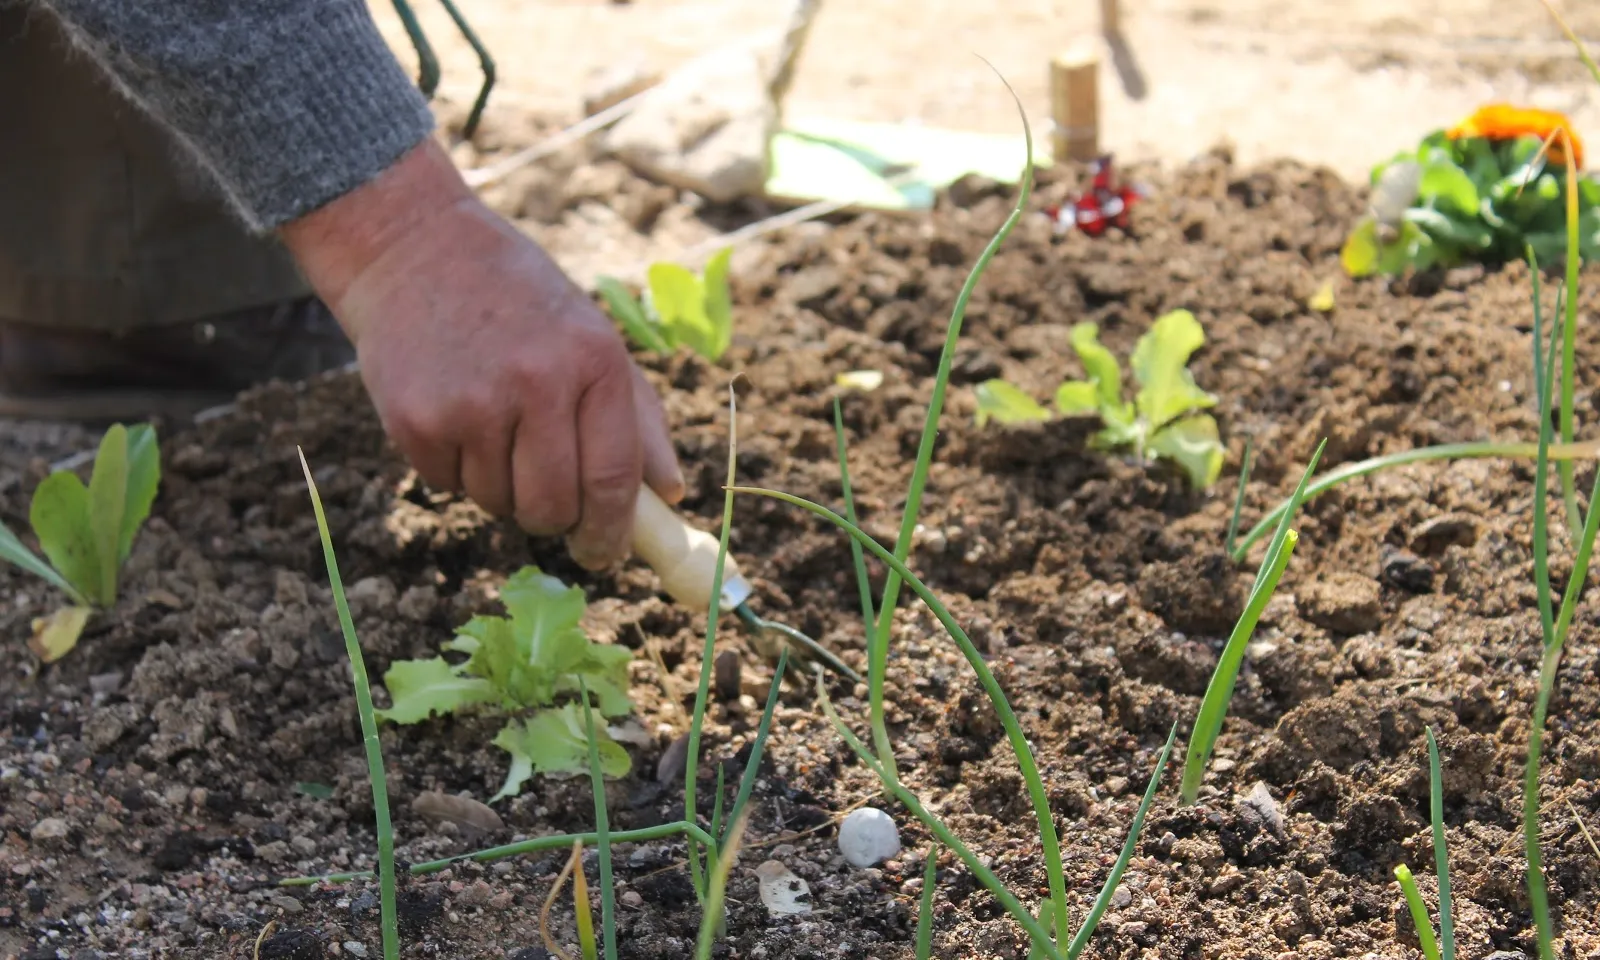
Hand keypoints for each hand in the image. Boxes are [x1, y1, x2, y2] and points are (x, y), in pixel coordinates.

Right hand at [279, 140, 683, 569]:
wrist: (410, 249)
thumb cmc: (518, 300)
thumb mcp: (590, 336)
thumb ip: (637, 419)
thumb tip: (670, 496)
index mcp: (595, 361)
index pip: (613, 476)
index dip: (612, 530)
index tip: (605, 552)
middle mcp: (537, 383)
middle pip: (553, 507)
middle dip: (553, 517)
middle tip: (545, 496)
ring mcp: (472, 404)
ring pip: (499, 503)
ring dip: (500, 488)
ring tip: (493, 427)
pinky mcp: (416, 421)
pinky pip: (449, 486)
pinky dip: (455, 468)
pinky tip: (454, 413)